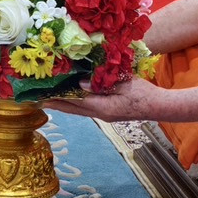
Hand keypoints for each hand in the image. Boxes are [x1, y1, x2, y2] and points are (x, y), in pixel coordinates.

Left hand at [48, 77, 164, 122]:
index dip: (58, 98)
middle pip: (73, 109)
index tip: (43, 95)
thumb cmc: (144, 94)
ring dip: (64, 104)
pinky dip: (75, 103)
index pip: (76, 102)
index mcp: (103, 107)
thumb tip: (81, 83)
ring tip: (49, 99)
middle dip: (56, 104)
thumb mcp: (124, 84)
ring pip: (78, 110)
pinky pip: (86, 108)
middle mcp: (100, 113)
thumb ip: (102, 83)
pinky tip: (70, 98)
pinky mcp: (108, 112)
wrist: (159, 107)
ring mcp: (104, 114)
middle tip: (38, 100)